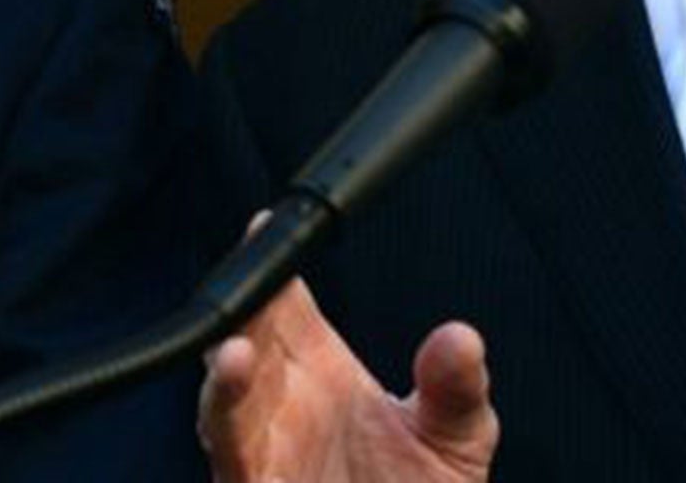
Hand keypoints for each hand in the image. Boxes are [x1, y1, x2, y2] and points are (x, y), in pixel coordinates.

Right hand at [198, 273, 496, 482]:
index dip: (271, 266)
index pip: (284, 302)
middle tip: (252, 287)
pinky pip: (232, 461)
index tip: (264, 226)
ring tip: (236, 353)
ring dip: (225, 379)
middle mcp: (280, 403)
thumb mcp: (456, 442)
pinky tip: (236, 405)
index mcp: (317, 368)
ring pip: (224, 405)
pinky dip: (229, 433)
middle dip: (242, 311)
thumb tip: (461, 336)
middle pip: (246, 341)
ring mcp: (262, 452)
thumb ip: (455, 390)